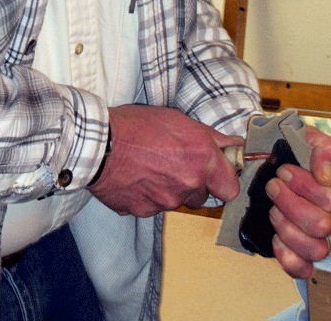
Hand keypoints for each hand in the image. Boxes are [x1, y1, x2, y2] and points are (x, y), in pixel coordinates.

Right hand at [88, 104, 242, 216]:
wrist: (98, 144)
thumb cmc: (136, 125)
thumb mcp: (178, 119)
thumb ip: (210, 137)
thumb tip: (233, 144)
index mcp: (202, 159)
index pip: (231, 189)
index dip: (224, 181)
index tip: (217, 172)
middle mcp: (188, 183)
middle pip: (202, 195)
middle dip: (193, 182)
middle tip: (174, 162)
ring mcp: (166, 201)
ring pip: (177, 200)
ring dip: (170, 188)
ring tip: (150, 166)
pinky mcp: (145, 211)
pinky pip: (153, 206)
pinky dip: (148, 195)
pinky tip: (136, 176)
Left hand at [266, 125, 330, 278]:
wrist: (267, 158)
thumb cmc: (289, 149)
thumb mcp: (306, 136)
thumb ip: (323, 148)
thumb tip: (326, 175)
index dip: (304, 186)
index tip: (283, 170)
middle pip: (322, 224)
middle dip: (290, 204)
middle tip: (273, 186)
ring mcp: (317, 234)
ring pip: (316, 249)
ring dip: (288, 229)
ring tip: (272, 210)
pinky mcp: (300, 251)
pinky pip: (304, 268)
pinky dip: (289, 259)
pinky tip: (276, 241)